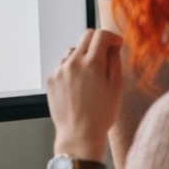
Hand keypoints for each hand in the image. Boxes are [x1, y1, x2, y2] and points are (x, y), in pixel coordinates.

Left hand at [46, 28, 123, 162]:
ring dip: (83, 56)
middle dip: (98, 41)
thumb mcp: (117, 86)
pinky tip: (79, 86)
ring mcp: (59, 70)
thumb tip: (112, 45)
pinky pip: (63, 65)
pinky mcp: (51, 79)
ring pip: (73, 51)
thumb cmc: (102, 114)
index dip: (111, 37)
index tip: (116, 44)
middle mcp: (73, 63)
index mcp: (92, 63)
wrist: (79, 134)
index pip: (100, 34)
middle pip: (85, 36)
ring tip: (91, 76)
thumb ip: (115, 60)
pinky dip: (72, 69)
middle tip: (105, 55)